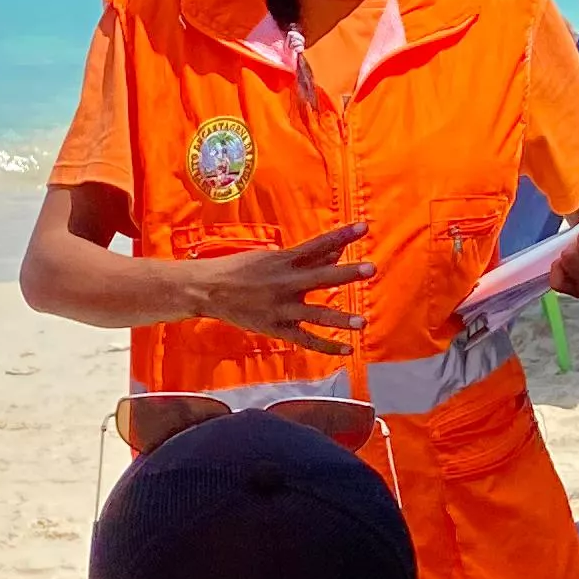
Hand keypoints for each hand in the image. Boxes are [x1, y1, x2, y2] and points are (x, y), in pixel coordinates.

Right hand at [183, 223, 378, 347]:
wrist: (207, 289)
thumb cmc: (240, 268)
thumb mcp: (271, 257)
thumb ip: (306, 257)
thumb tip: (337, 251)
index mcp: (283, 260)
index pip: (318, 245)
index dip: (341, 236)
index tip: (363, 228)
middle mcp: (284, 283)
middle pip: (321, 277)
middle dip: (346, 273)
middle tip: (370, 268)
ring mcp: (281, 308)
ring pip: (315, 314)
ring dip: (340, 319)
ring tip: (362, 323)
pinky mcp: (276, 327)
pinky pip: (305, 339)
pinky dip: (326, 346)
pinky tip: (347, 350)